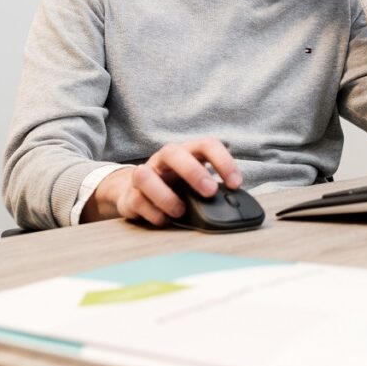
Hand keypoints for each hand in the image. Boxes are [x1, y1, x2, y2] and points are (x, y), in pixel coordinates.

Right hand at [80, 138, 240, 225]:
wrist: (140, 193)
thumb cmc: (177, 187)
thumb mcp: (197, 183)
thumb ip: (212, 190)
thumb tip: (233, 207)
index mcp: (187, 152)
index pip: (207, 145)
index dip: (223, 161)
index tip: (235, 184)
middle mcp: (163, 160)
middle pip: (173, 152)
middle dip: (193, 171)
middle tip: (210, 192)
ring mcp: (144, 175)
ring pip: (145, 175)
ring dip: (165, 195)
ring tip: (181, 211)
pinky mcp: (130, 195)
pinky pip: (137, 200)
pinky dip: (153, 212)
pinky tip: (165, 220)